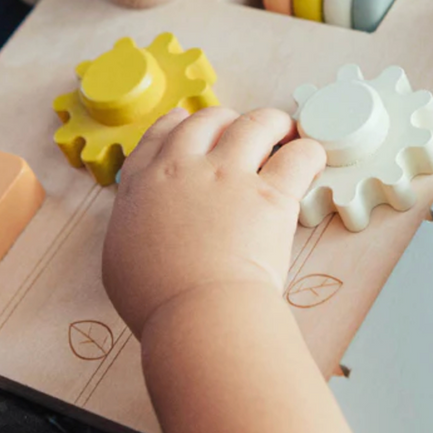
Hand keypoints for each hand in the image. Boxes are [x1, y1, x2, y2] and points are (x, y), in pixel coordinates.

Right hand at [103, 106, 325, 337]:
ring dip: (271, 122)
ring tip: (284, 129)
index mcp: (145, 183)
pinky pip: (298, 156)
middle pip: (208, 120)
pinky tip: (312, 159)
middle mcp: (185, 168)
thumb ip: (134, 225)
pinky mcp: (271, 194)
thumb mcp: (120, 256)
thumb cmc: (156, 298)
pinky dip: (309, 152)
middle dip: (225, 120)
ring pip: (255, 124)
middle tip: (240, 131)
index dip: (177, 123)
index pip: (161, 135)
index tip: (185, 121)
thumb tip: (143, 227)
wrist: (195, 312)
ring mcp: (229, 176)